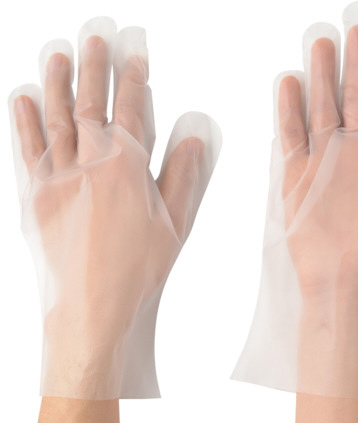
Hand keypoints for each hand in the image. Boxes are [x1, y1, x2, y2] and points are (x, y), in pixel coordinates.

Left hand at [9, 18, 220, 398]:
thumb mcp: (174, 224)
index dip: (133, 80)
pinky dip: (24, 121)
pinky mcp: (34, 196)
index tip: (134, 54)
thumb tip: (191, 138)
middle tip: (94, 35)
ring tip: (58, 54)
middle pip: (91, 104)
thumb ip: (183, 176)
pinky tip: (23, 98)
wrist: (91, 308)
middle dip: (94, 66)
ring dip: (58, 83)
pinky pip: (27, 148)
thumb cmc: (137, 270)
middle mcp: (87, 163)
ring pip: (57, 118)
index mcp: (126, 168)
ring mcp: (56, 177)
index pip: (130, 111)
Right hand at [232, 2, 357, 397]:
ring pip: (322, 111)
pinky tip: (287, 84)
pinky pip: (291, 138)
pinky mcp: (296, 178)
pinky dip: (288, 112)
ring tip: (320, 46)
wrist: (344, 284)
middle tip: (356, 31)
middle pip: (357, 101)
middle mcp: (355, 157)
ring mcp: (324, 164)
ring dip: (321, 80)